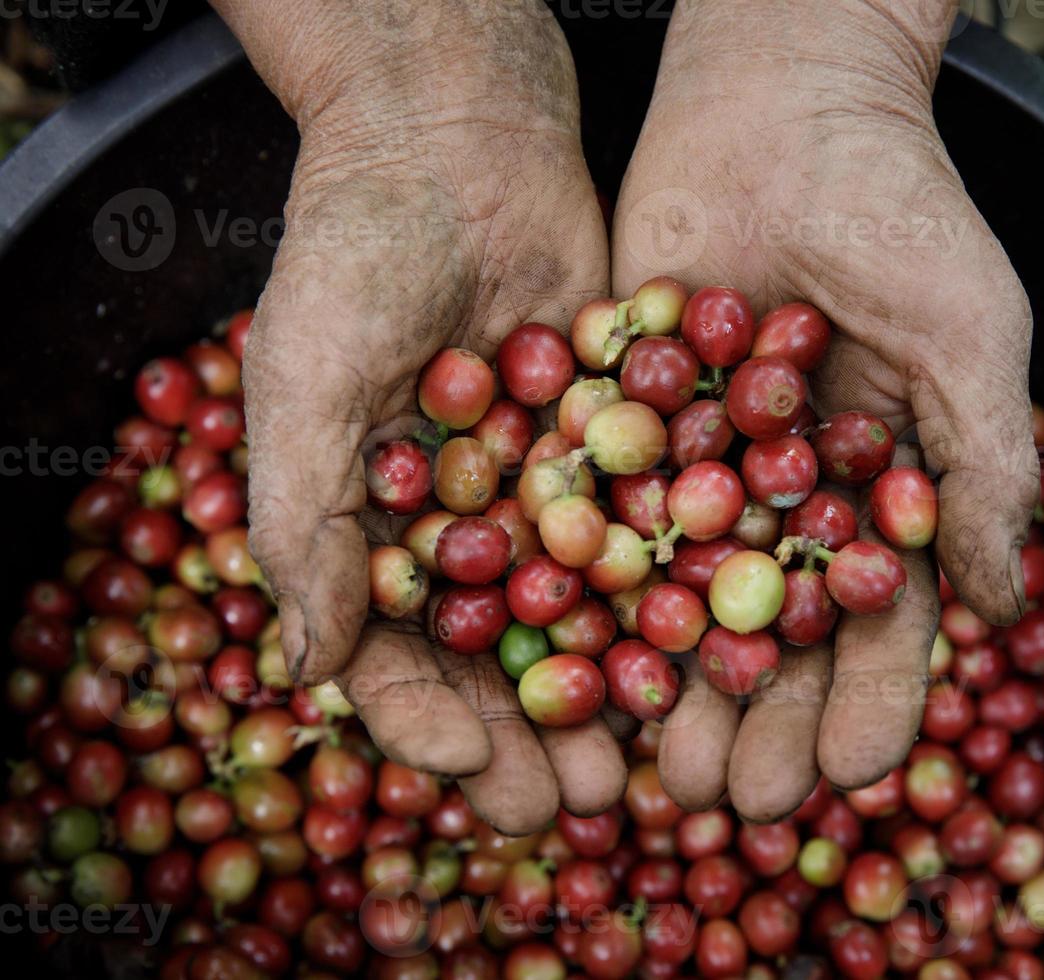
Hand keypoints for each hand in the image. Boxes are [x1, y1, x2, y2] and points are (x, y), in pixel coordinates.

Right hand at [212, 0, 624, 832]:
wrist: (453, 136)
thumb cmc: (352, 253)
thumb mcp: (304, 382)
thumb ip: (304, 522)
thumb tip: (310, 666)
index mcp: (375, 530)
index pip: (396, 654)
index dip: (430, 722)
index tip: (478, 772)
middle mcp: (465, 523)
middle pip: (504, 654)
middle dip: (542, 730)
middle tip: (590, 800)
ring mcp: (546, 484)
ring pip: (587, 608)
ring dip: (619, 683)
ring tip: (659, 752)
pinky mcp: (619, 437)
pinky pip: (648, 522)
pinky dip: (678, 583)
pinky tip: (717, 641)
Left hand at [612, 0, 1039, 819]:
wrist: (784, 105)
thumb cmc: (903, 207)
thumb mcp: (969, 338)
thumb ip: (987, 473)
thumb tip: (1008, 610)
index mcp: (869, 493)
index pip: (875, 623)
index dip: (869, 702)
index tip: (849, 774)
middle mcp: (774, 497)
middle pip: (765, 632)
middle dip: (754, 718)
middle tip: (727, 799)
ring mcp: (689, 466)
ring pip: (674, 596)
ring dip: (665, 683)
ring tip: (650, 763)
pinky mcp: (614, 424)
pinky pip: (597, 512)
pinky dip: (584, 585)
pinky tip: (571, 656)